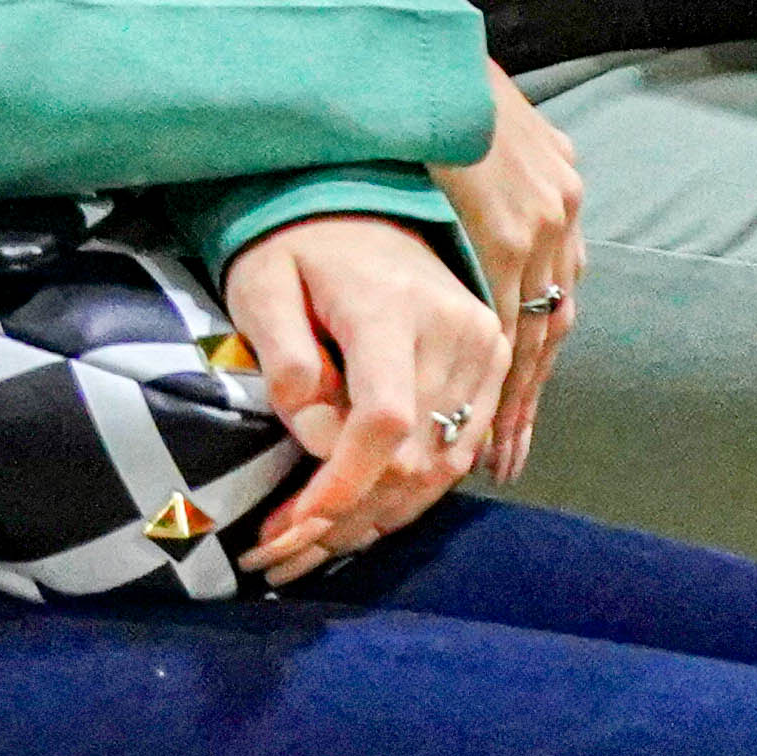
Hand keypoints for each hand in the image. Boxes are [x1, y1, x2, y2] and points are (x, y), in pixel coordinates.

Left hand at [223, 191, 546, 578]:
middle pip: (414, 456)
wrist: (358, 204)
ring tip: (313, 546)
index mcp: (393, 306)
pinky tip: (361, 518)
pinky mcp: (494, 362)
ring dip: (378, 518)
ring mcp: (484, 347)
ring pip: (442, 467)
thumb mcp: (262, 284)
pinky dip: (412, 494)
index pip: (383, 420)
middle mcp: (455, 329)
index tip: (290, 524)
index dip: (341, 485)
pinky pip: (461, 451)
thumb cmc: (296, 245)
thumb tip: (313, 430)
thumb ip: (282, 355)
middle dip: (346, 517)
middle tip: (279, 551)